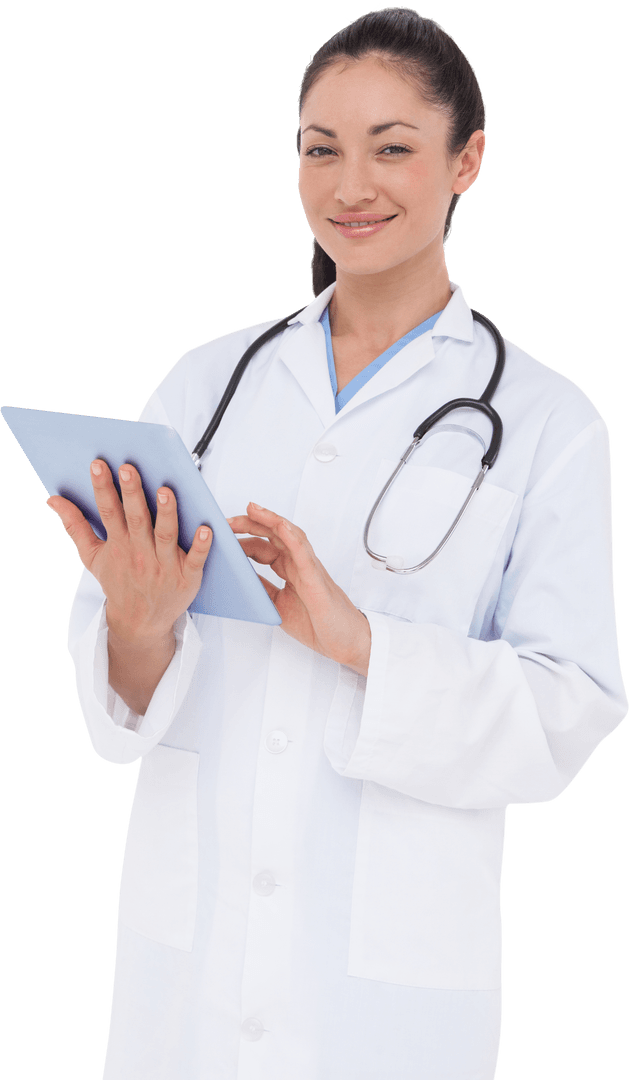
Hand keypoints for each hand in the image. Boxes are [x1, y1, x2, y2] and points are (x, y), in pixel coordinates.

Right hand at [47, 459, 212, 642]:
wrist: (139, 622)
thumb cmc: (118, 582)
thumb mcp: (92, 557)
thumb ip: (75, 526)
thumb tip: (52, 500)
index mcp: (118, 544)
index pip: (108, 511)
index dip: (102, 488)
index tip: (98, 465)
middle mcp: (140, 553)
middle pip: (137, 519)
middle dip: (132, 494)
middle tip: (129, 468)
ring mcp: (164, 565)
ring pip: (165, 535)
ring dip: (166, 513)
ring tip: (165, 491)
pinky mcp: (187, 577)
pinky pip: (195, 559)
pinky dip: (201, 545)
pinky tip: (206, 528)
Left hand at [229, 502, 370, 675]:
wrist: (344, 642)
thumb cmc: (318, 623)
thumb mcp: (278, 604)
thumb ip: (263, 588)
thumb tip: (241, 577)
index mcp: (289, 569)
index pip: (263, 546)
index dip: (242, 539)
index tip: (222, 535)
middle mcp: (299, 563)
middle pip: (273, 534)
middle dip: (250, 523)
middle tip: (227, 520)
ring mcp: (308, 568)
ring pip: (289, 535)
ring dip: (270, 520)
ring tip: (252, 509)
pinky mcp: (316, 579)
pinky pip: (304, 554)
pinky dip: (292, 538)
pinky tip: (281, 526)